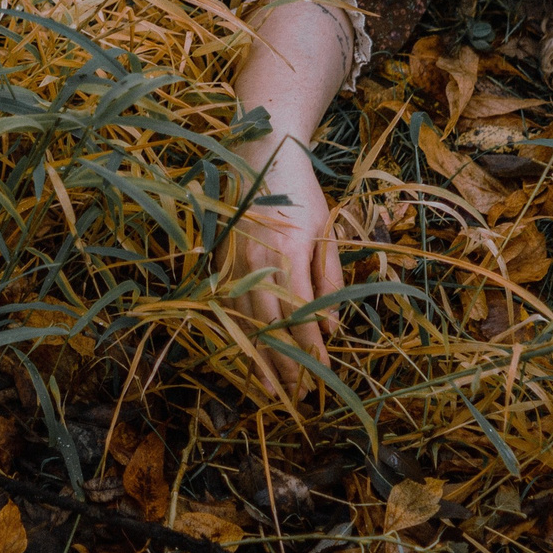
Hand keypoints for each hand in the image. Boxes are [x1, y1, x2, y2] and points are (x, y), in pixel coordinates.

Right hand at [222, 155, 341, 393]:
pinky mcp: (220, 262)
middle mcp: (255, 264)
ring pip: (245, 324)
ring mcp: (233, 264)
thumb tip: (332, 326)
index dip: (310, 349)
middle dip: (284, 365)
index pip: (300, 317)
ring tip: (270, 390)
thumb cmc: (302, 193)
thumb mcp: (326, 232)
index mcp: (287, 255)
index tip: (322, 374)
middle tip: (298, 395)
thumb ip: (329, 279)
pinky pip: (228, 310)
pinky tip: (245, 357)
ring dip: (258, 359)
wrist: (260, 156)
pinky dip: (238, 337)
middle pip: (269, 328)